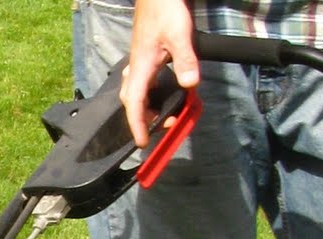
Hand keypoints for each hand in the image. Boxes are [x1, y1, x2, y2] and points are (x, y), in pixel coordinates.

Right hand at [121, 0, 197, 145]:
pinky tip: (162, 92)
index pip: (134, 104)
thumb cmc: (165, 10)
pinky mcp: (144, 56)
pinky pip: (142, 82)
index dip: (137, 126)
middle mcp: (136, 68)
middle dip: (143, 120)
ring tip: (164, 113)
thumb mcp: (180, 35)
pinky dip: (149, 94)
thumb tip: (190, 85)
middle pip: (132, 102)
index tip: (142, 143)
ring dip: (146, 107)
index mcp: (141, 67)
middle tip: (163, 126)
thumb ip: (185, 60)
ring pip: (135, 92)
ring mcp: (139, 62)